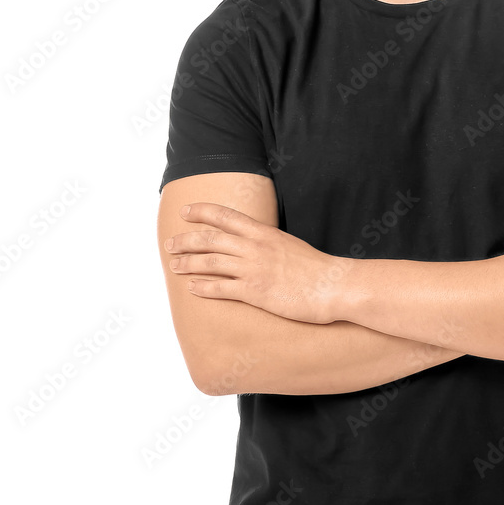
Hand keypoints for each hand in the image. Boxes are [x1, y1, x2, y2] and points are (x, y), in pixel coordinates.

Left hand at [164, 203, 345, 322]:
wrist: (333, 285)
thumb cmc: (316, 268)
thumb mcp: (289, 246)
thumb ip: (269, 244)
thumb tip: (256, 244)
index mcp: (264, 233)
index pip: (226, 216)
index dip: (202, 212)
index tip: (186, 211)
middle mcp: (255, 247)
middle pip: (210, 238)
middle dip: (186, 240)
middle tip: (170, 244)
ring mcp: (254, 269)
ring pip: (210, 262)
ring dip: (188, 262)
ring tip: (174, 265)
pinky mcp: (255, 292)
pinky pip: (221, 288)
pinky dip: (203, 286)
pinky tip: (192, 288)